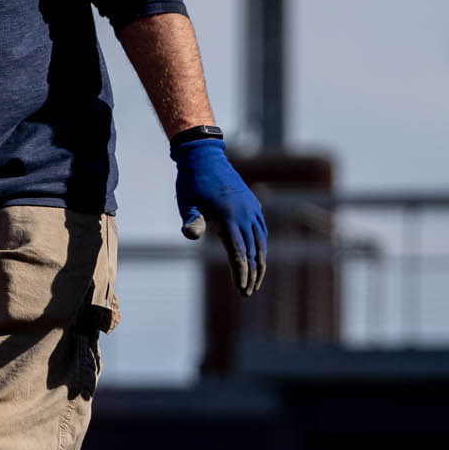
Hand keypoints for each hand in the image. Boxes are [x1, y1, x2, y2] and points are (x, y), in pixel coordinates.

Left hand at [174, 138, 265, 295]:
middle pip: (253, 251)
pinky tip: (258, 255)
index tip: (242, 289)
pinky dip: (261, 245)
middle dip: (251, 274)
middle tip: (247, 293)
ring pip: (261, 241)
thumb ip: (191, 220)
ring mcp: (252, 208)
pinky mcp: (252, 204)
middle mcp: (245, 213)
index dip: (241, 272)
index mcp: (230, 216)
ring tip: (255, 280)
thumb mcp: (187, 202)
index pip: (239, 252)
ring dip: (259, 262)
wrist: (204, 156)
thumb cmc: (192, 182)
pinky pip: (261, 229)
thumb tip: (190, 235)